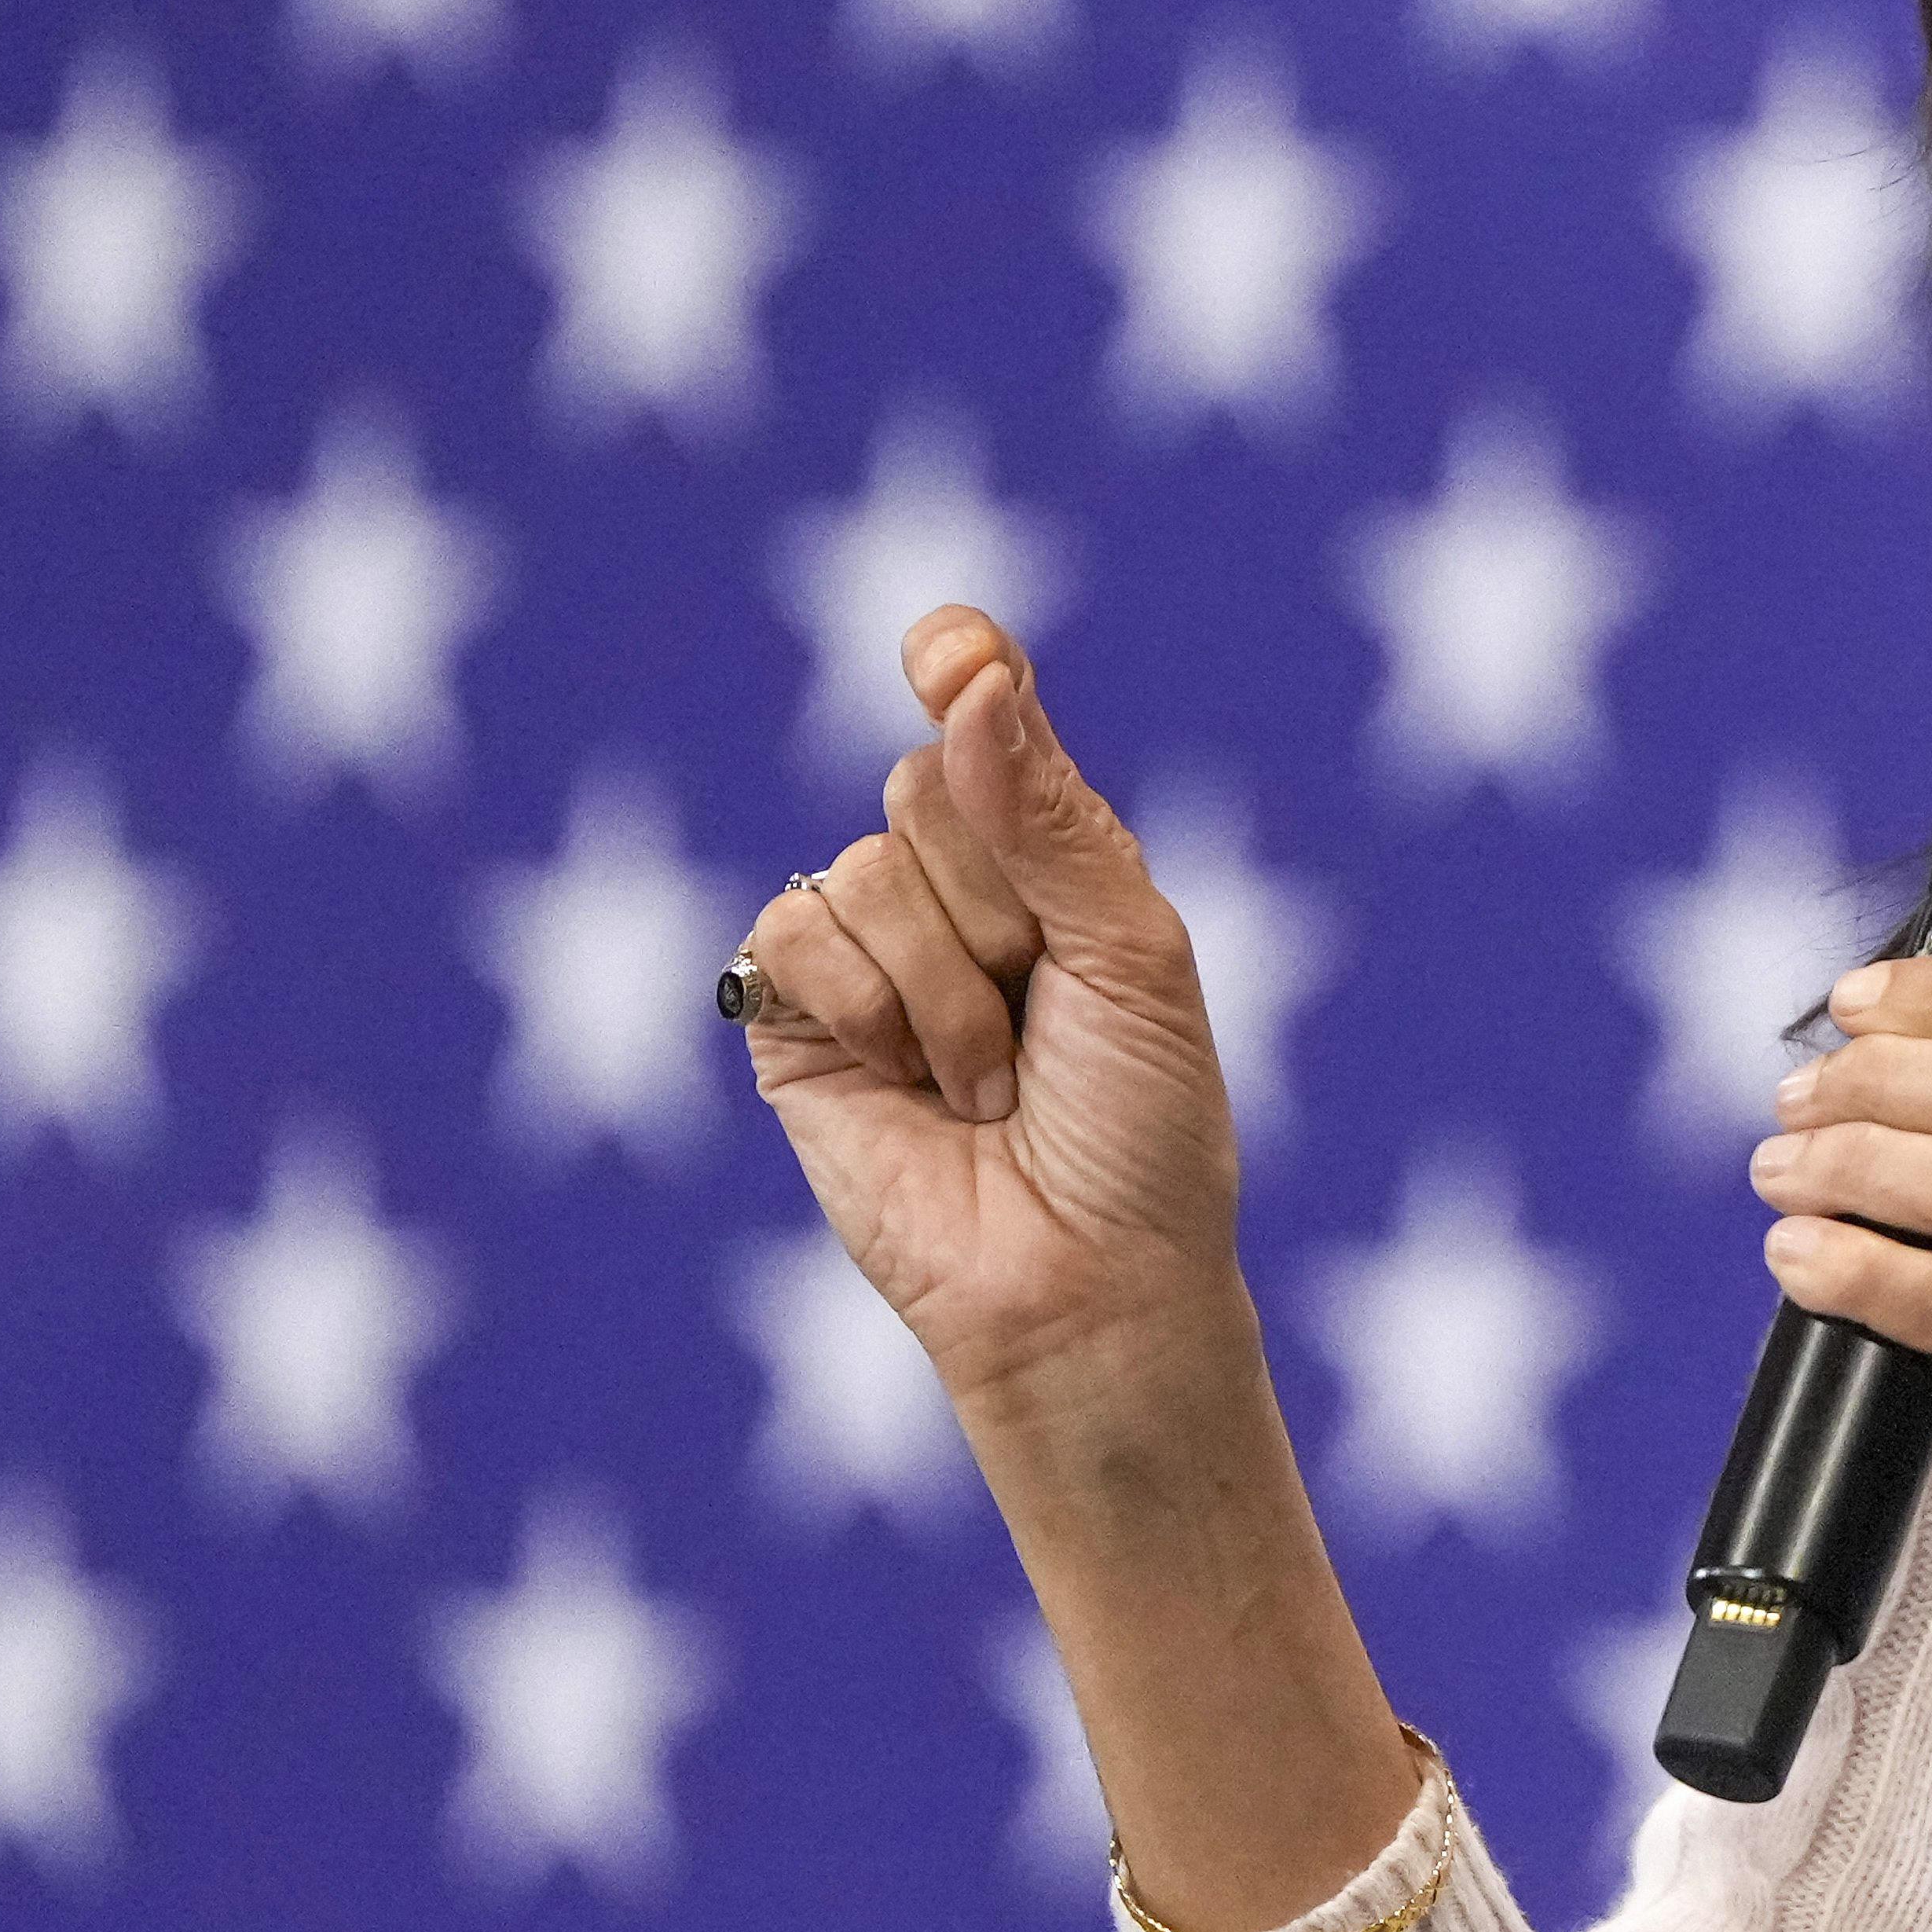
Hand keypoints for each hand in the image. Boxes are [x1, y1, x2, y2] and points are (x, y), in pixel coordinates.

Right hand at [729, 608, 1251, 1427]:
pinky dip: (869, 1012)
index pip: (986, 714)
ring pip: (869, 868)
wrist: (1086, 1281)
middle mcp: (954, 885)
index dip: (962, 666)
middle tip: (1044, 1017)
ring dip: (948, 991)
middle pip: (930, 784)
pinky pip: (792, 932)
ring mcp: (868, 950)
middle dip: (1002, 906)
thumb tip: (969, 681)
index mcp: (1051, 854)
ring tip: (988, 1083)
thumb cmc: (1140, 1128)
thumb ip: (1049, 816)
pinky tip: (910, 1088)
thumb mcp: (1129, 953)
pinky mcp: (792, 1019)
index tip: (945, 650)